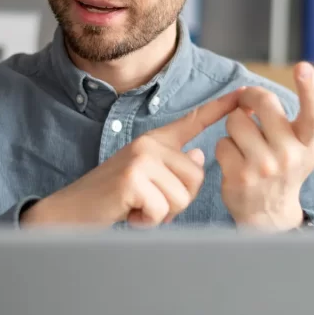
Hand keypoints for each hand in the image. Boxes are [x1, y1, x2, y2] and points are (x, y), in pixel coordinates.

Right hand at [21, 91, 240, 227]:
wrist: (70, 212)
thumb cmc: (111, 199)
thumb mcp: (145, 178)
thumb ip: (172, 167)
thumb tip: (198, 157)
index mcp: (155, 141)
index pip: (193, 121)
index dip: (220, 108)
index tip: (243, 94)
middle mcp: (149, 143)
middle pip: (196, 178)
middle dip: (177, 202)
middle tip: (147, 202)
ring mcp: (140, 158)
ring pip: (182, 196)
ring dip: (161, 213)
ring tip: (136, 206)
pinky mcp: (133, 178)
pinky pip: (163, 208)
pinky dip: (147, 220)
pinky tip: (129, 213)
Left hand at [216, 62, 313, 230]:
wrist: (269, 213)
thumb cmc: (293, 170)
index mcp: (309, 144)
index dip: (310, 89)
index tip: (302, 67)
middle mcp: (289, 156)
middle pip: (264, 103)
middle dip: (251, 97)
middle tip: (249, 102)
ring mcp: (263, 167)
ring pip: (237, 121)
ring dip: (236, 125)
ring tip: (246, 139)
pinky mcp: (238, 176)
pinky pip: (222, 142)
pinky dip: (225, 146)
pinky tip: (236, 158)